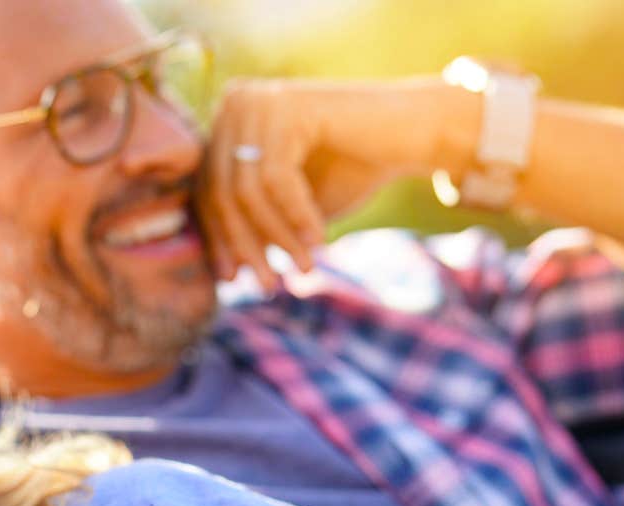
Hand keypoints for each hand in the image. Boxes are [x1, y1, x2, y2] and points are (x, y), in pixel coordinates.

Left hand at [198, 77, 468, 287]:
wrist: (416, 131)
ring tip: (301, 269)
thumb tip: (220, 273)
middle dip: (246, 245)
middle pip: (222, 191)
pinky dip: (297, 216)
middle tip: (266, 286)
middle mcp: (235, 102)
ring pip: (247, 191)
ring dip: (276, 238)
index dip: (218, 238)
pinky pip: (277, 180)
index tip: (231, 279)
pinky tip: (318, 242)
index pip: (207, 189)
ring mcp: (260, 100)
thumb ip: (255, 226)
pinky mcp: (289, 106)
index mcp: (226, 120)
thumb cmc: (351, 170)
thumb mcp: (290, 206)